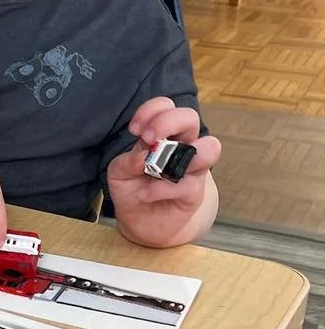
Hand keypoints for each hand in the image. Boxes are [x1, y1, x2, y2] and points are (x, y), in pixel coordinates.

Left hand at [106, 97, 220, 245]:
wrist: (142, 222)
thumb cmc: (133, 188)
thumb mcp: (119, 172)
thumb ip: (128, 160)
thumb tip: (144, 153)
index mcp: (163, 135)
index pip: (166, 106)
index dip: (152, 110)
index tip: (135, 129)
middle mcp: (182, 146)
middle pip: (190, 116)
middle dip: (167, 121)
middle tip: (147, 139)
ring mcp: (192, 169)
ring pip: (209, 147)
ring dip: (180, 153)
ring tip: (153, 166)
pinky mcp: (194, 193)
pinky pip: (187, 184)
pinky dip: (162, 189)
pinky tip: (145, 194)